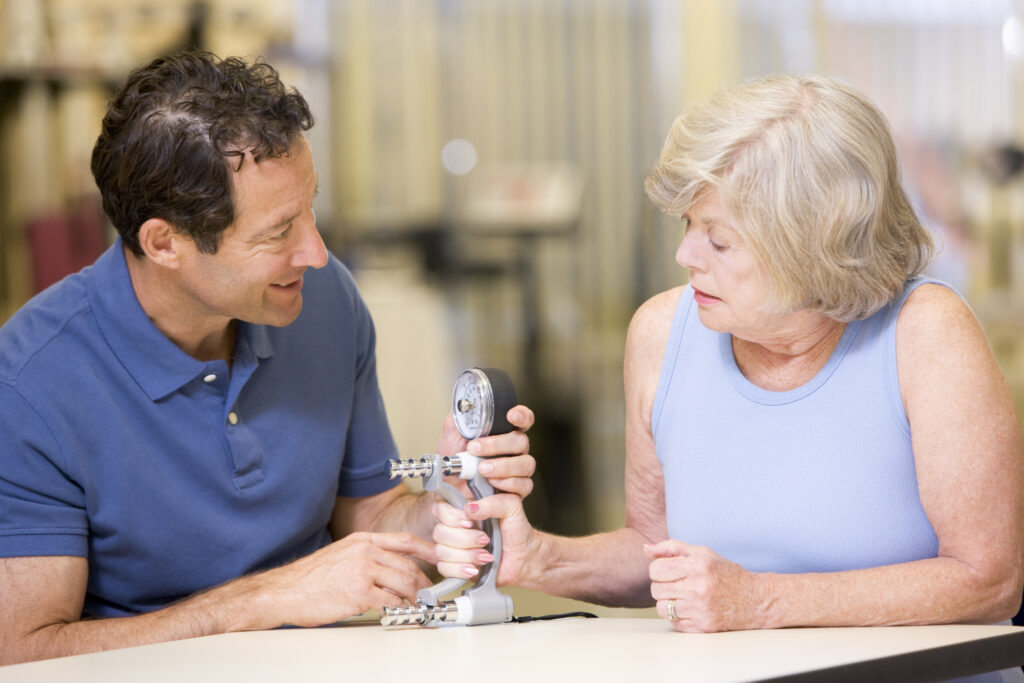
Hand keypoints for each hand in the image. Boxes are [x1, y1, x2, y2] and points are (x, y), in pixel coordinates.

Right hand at [265, 531, 434, 626]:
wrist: (285, 591)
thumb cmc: (310, 578)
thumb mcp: (341, 555)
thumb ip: (367, 557)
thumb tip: (391, 571)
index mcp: (362, 540)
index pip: (404, 540)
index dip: (427, 549)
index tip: (440, 557)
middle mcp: (365, 552)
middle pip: (408, 564)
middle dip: (423, 581)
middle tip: (429, 592)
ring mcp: (363, 571)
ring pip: (404, 582)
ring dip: (415, 596)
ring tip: (417, 605)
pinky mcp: (360, 592)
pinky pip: (391, 601)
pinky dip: (401, 609)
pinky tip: (402, 612)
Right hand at [431, 493, 538, 585]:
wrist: (523, 556)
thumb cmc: (516, 530)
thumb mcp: (511, 508)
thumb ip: (494, 502)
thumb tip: (471, 509)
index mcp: (463, 511)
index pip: (440, 509)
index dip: (452, 517)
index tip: (470, 522)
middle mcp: (454, 528)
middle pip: (439, 532)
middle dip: (466, 539)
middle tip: (486, 539)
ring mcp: (452, 548)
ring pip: (441, 551)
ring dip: (467, 555)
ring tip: (486, 556)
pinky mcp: (453, 566)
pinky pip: (444, 568)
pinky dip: (461, 570)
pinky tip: (475, 568)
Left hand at [436, 405, 535, 497]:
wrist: (449, 485)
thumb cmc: (454, 460)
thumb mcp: (452, 435)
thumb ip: (461, 418)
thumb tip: (465, 405)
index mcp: (504, 432)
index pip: (523, 420)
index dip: (522, 416)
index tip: (511, 415)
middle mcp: (515, 450)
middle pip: (522, 441)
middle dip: (497, 444)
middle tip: (474, 448)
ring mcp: (518, 469)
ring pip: (526, 463)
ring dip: (503, 466)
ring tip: (482, 469)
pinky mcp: (517, 488)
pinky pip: (524, 485)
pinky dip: (507, 483)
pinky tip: (492, 482)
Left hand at [645, 540, 769, 632]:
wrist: (754, 599)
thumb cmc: (726, 573)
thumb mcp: (702, 553)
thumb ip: (672, 548)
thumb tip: (645, 549)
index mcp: (697, 566)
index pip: (656, 569)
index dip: (658, 569)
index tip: (668, 571)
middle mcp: (698, 588)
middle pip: (656, 589)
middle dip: (662, 585)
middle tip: (676, 584)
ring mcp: (700, 609)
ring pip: (662, 608)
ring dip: (667, 602)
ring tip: (681, 596)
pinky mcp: (702, 626)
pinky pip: (673, 622)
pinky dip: (677, 616)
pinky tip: (689, 608)